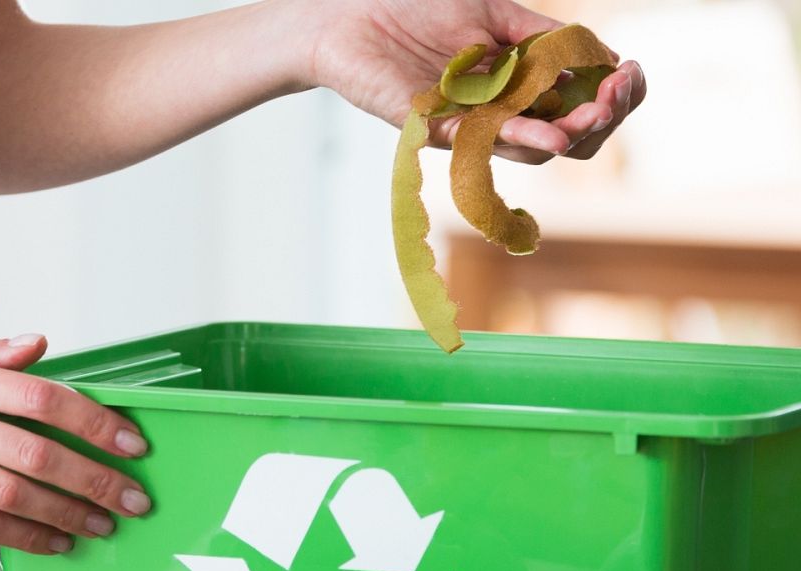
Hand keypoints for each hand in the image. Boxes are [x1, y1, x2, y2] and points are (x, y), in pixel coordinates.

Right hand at [0, 335, 151, 554]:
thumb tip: (40, 346)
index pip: (43, 395)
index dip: (94, 421)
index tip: (130, 442)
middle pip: (38, 451)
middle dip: (95, 479)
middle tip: (134, 498)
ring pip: (13, 494)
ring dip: (66, 514)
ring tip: (102, 526)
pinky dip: (22, 535)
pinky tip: (52, 542)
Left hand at [299, 0, 645, 163]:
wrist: (349, 13)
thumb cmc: (415, 10)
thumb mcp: (495, 13)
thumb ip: (543, 34)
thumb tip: (603, 55)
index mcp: (517, 88)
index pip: (578, 109)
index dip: (613, 97)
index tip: (629, 73)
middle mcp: (495, 115)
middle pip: (565, 140)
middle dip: (599, 120)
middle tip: (614, 95)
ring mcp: (464, 126)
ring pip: (527, 149)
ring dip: (566, 134)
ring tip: (592, 117)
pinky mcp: (429, 128)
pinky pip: (476, 142)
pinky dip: (514, 137)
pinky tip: (546, 133)